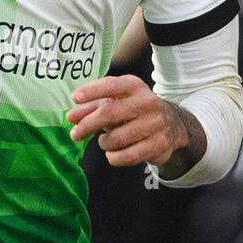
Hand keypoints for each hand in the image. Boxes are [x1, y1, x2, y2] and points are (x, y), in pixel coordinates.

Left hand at [66, 74, 203, 173]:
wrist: (172, 125)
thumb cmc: (134, 111)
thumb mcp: (116, 103)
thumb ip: (92, 108)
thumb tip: (70, 117)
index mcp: (134, 86)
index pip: (111, 85)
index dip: (92, 91)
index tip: (74, 98)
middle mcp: (147, 102)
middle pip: (110, 113)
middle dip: (87, 125)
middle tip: (75, 134)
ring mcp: (155, 123)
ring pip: (116, 138)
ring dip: (104, 143)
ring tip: (105, 141)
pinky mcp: (159, 144)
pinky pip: (127, 156)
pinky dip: (114, 157)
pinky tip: (113, 153)